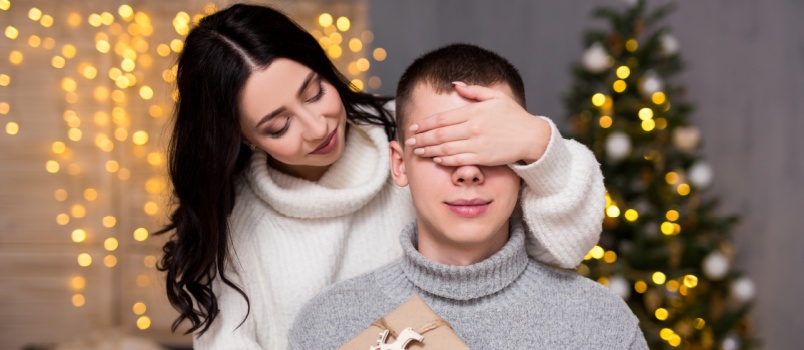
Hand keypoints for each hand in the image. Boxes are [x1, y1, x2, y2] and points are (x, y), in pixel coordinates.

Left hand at [405, 82, 551, 165]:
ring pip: (445, 148)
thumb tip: (455, 85)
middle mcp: (473, 127)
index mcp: (474, 111)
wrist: (532, 137)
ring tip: (417, 151)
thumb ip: (474, 91)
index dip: (426, 123)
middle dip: (422, 138)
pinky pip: (458, 160)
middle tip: (410, 140)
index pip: (442, 118)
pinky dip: (445, 160)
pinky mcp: (482, 157)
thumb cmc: (514, 116)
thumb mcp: (495, 97)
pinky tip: (436, 159)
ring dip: (429, 150)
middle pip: (440, 134)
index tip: (415, 126)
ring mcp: (477, 143)